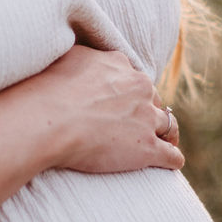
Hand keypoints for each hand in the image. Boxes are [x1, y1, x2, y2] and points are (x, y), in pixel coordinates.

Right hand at [27, 44, 183, 174]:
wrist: (50, 120)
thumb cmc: (48, 90)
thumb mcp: (68, 57)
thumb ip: (86, 57)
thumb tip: (85, 59)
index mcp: (121, 66)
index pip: (133, 78)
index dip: (129, 92)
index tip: (122, 102)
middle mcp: (140, 88)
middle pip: (153, 99)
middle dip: (147, 110)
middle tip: (137, 124)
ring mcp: (146, 118)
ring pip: (169, 124)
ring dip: (167, 133)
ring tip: (165, 142)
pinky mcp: (147, 148)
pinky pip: (171, 155)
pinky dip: (172, 159)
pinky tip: (171, 163)